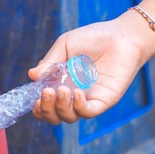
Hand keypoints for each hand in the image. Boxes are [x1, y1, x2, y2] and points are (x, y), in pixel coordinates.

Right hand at [28, 11, 154, 124]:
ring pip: (69, 117)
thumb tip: (32, 76)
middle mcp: (73, 96)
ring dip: (61, 107)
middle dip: (47, 110)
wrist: (122, 36)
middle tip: (46, 93)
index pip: (47, 105)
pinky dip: (79, 107)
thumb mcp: (65, 45)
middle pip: (55, 117)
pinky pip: (88, 112)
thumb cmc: (94, 38)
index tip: (34, 99)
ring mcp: (88, 100)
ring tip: (61, 90)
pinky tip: (76, 93)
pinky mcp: (104, 101)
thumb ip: (50, 61)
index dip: (39, 108)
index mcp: (61, 85)